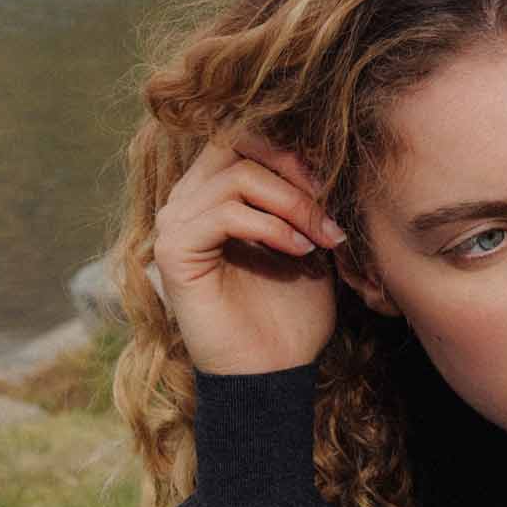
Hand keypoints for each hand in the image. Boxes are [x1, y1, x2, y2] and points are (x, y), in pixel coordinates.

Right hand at [152, 133, 346, 377]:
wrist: (273, 371)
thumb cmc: (291, 310)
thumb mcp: (308, 240)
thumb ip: (306, 196)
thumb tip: (329, 151)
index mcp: (213, 192)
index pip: (244, 135)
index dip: (292, 149)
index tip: (333, 184)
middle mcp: (187, 200)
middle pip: (236, 141)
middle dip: (292, 166)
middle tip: (328, 202)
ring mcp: (175, 223)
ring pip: (238, 177)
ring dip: (294, 204)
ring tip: (322, 239)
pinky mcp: (173, 251)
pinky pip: (225, 213)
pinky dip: (271, 227)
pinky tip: (298, 251)